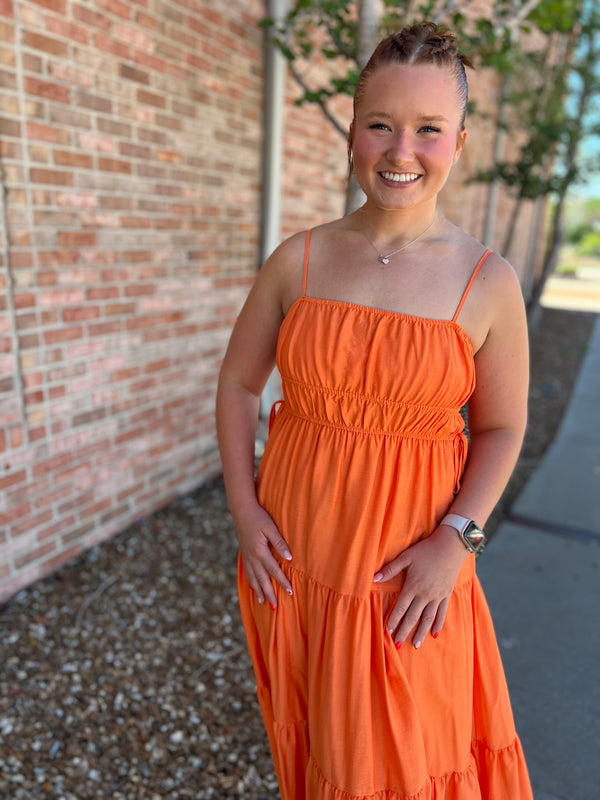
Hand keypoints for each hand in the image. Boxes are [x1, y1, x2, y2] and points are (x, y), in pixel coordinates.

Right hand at [233, 501, 292, 607]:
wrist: (241, 510)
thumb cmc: (258, 517)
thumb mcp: (271, 528)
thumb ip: (280, 543)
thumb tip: (289, 558)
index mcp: (260, 552)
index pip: (274, 571)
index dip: (282, 582)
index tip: (290, 592)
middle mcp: (252, 557)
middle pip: (262, 579)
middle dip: (269, 594)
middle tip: (275, 607)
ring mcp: (247, 556)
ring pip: (253, 578)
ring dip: (258, 591)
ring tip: (262, 603)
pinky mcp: (244, 554)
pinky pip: (247, 572)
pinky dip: (251, 582)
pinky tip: (253, 587)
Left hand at [373, 526, 468, 648]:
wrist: (450, 546)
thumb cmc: (426, 550)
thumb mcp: (406, 557)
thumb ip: (390, 569)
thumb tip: (373, 578)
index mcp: (413, 586)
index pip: (401, 608)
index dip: (393, 620)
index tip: (387, 632)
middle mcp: (425, 595)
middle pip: (412, 617)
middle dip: (404, 631)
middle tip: (397, 645)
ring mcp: (437, 596)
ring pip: (428, 619)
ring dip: (420, 633)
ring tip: (415, 645)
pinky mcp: (446, 595)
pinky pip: (442, 613)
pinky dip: (438, 624)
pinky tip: (434, 634)